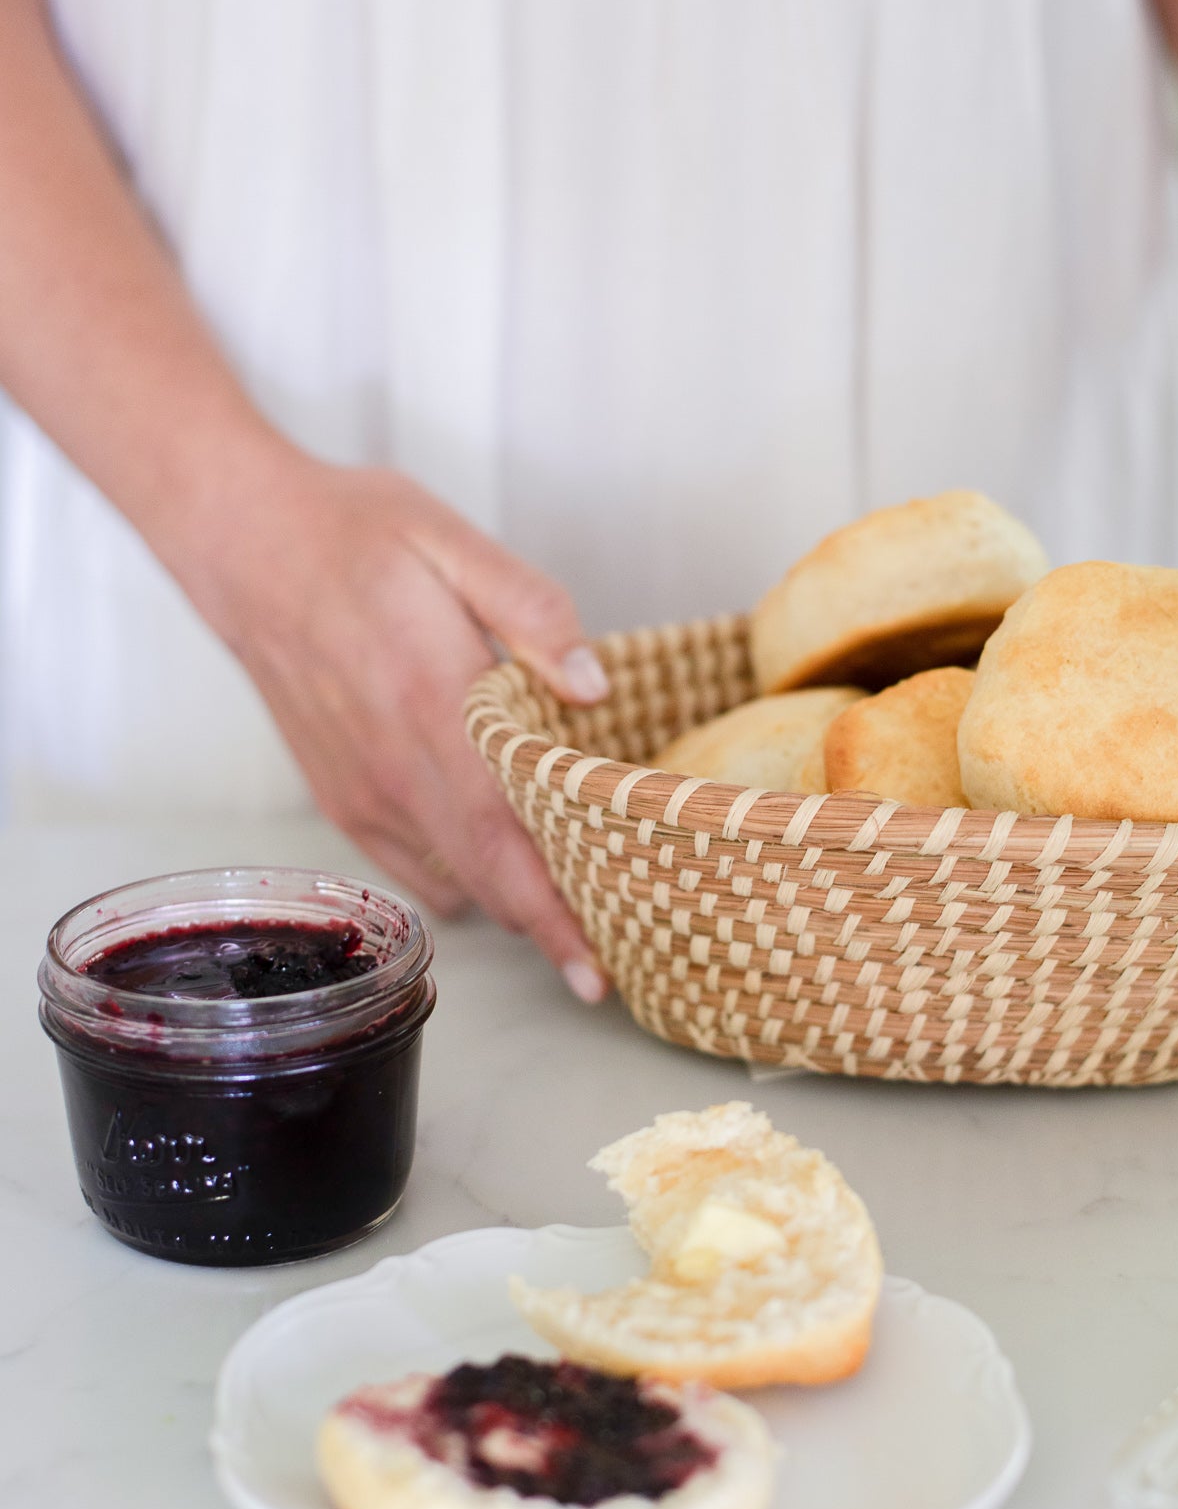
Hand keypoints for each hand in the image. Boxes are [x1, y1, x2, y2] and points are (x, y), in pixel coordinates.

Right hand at [181, 451, 610, 999]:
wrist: (243, 544)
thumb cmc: (352, 537)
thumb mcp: (452, 544)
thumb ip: (532, 613)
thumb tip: (593, 684)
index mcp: (437, 707)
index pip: (507, 840)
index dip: (554, 915)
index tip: (595, 971)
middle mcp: (398, 768)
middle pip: (487, 883)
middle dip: (549, 935)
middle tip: (602, 966)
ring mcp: (364, 791)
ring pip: (453, 881)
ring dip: (509, 900)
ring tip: (567, 901)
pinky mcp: (341, 796)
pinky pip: (412, 865)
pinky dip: (461, 876)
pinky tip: (495, 853)